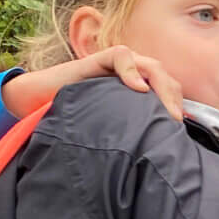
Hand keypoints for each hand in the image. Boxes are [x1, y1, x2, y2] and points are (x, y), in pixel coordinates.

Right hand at [2, 48, 184, 121]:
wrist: (39, 102)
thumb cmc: (76, 118)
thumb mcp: (112, 129)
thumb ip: (132, 133)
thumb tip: (155, 161)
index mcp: (139, 89)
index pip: (170, 92)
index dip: (178, 107)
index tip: (180, 132)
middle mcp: (133, 75)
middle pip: (166, 80)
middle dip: (174, 100)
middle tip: (175, 124)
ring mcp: (118, 65)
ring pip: (151, 66)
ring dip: (162, 88)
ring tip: (165, 111)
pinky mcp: (99, 58)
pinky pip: (122, 57)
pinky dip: (132, 71)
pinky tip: (138, 89)